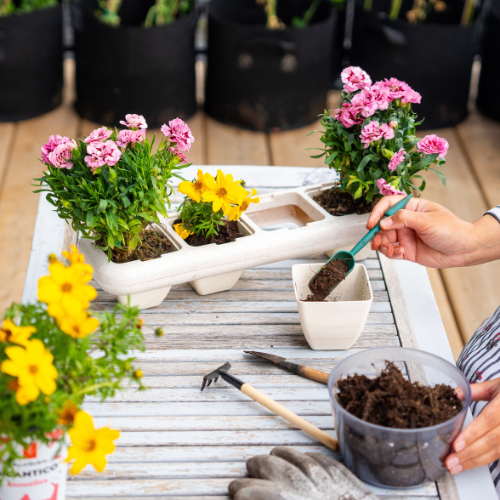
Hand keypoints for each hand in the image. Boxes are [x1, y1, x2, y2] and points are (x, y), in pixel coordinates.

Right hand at [367, 196, 499, 267]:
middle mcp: (406, 222)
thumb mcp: (426, 220)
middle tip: (375, 240)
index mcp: (411, 208)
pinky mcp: (407, 250)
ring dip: (382, 244)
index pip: (388, 205)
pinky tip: (396, 252)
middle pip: (383, 224)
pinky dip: (389, 253)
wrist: (464, 250)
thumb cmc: (452, 230)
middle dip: (377, 233)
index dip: (377, 213)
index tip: (372, 223)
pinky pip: (391, 251)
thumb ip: (403, 219)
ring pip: (384, 239)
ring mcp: (406, 236)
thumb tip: (383, 222)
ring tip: (386, 248)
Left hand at [445, 379, 499, 474]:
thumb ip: (475, 390)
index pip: (488, 420)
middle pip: (492, 441)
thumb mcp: (495, 386)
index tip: (456, 445)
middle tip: (450, 461)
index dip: (472, 434)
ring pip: (497, 452)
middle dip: (469, 453)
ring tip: (456, 466)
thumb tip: (455, 394)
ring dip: (475, 461)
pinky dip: (484, 460)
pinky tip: (470, 464)